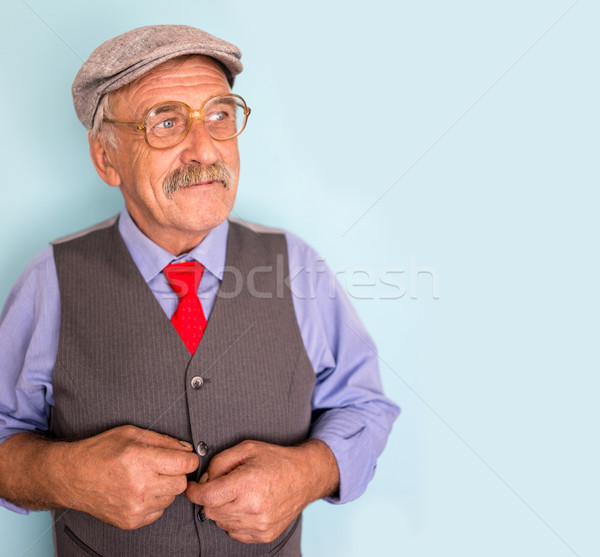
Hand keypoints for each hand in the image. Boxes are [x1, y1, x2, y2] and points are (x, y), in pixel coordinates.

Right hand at [55, 425, 198, 528]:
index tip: (185, 458)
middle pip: (181, 483)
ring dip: (165, 488)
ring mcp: (136, 506)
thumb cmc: (101, 451)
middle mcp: (140, 486)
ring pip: (171, 498)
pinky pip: (158, 511)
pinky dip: (154, 501)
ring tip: (147, 478)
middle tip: (162, 466)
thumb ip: (164, 440)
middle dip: (177, 473)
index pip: (185, 464)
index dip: (189, 459)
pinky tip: (140, 491)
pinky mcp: (131, 521)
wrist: (72, 476)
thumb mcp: (132, 433)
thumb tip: (187, 449)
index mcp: (141, 460)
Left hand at [185, 439, 338, 543]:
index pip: (207, 497)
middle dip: (211, 497)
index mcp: (247, 483)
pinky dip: (234, 520)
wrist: (305, 476)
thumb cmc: (276, 460)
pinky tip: (246, 505)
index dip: (194, 492)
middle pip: (211, 511)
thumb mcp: (246, 448)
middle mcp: (253, 507)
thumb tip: (204, 479)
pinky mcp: (264, 535)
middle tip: (223, 484)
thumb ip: (219, 462)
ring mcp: (259, 524)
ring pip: (221, 522)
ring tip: (239, 494)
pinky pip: (234, 532)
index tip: (193, 488)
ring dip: (223, 509)